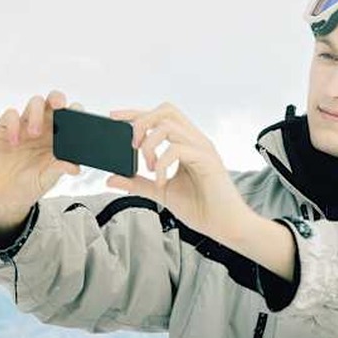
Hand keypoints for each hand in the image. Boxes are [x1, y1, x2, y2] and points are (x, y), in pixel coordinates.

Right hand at [0, 89, 82, 231]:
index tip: (78, 115)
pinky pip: (10, 115)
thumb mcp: (47, 179)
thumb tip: (75, 167)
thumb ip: (59, 169)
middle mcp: (44, 128)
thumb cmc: (29, 184)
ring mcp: (24, 126)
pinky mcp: (5, 129)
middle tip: (59, 106)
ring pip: (34, 104)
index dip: (75, 111)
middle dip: (57, 99)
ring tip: (34, 133)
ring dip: (37, 114)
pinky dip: (14, 125)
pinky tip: (14, 142)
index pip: (70, 117)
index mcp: (58, 138)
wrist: (4, 195)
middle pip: (52, 103)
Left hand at [106, 102, 253, 243]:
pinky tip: (160, 181)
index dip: (136, 113)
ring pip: (168, 126)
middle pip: (166, 110)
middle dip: (142, 121)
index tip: (114, 117)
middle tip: (132, 145)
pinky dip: (162, 164)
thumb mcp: (161, 192)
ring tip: (148, 167)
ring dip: (150, 144)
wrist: (226, 226)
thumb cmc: (201, 208)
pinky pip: (177, 149)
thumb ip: (138, 183)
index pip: (160, 117)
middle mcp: (196, 141)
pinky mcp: (207, 160)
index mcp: (187, 144)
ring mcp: (203, 149)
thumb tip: (111, 178)